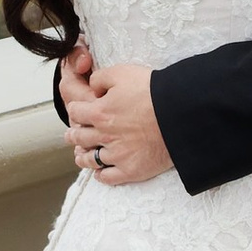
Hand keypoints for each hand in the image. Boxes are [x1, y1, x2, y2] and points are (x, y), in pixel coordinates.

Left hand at [62, 56, 171, 184]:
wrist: (180, 114)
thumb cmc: (153, 91)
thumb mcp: (123, 72)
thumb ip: (101, 78)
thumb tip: (92, 87)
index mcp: (99, 112)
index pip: (75, 112)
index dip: (76, 110)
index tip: (78, 111)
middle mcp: (104, 136)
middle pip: (79, 137)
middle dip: (73, 135)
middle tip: (72, 135)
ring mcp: (117, 155)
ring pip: (90, 160)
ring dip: (83, 157)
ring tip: (81, 155)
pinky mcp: (131, 170)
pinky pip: (108, 177)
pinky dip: (101, 175)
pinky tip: (100, 172)